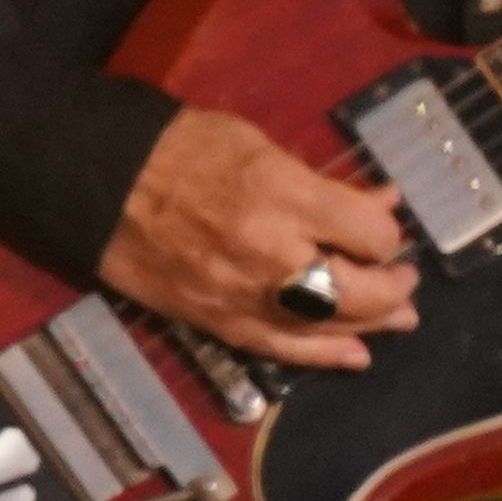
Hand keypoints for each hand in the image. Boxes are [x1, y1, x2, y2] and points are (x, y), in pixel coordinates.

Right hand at [96, 103, 415, 372]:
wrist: (98, 182)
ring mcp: (241, 293)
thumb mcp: (258, 145)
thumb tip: (383, 203)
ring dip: (372, 321)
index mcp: (279, 194)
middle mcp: (268, 251)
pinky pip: (282, 349)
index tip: (379, 220)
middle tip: (403, 276)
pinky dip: (325, 355)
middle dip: (393, 284)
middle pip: (360, 290)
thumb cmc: (180, 148)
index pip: (369, 233)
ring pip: (328, 325)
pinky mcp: (216, 320)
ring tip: (396, 314)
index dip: (385, 229)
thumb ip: (321, 183)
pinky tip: (356, 353)